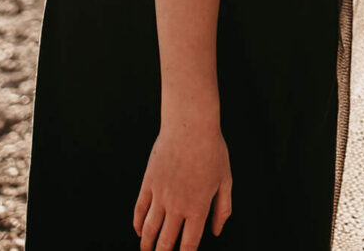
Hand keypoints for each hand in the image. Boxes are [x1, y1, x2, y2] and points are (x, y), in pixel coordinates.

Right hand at [134, 122, 232, 250]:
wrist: (190, 125)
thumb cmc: (212, 150)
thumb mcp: (226, 180)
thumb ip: (222, 209)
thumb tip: (216, 232)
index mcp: (198, 208)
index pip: (188, 244)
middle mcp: (177, 206)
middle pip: (166, 242)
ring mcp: (160, 195)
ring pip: (149, 230)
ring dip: (146, 245)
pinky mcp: (148, 183)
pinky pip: (139, 210)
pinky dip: (137, 224)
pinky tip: (139, 231)